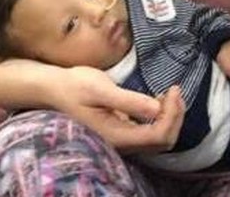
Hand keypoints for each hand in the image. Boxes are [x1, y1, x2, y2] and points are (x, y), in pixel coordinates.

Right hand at [48, 66, 185, 151]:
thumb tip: (156, 108)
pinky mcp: (121, 131)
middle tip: (175, 90)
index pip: (159, 135)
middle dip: (176, 116)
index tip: (173, 89)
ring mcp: (121, 139)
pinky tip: (158, 100)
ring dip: (170, 117)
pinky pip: (149, 132)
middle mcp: (121, 143)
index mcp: (117, 135)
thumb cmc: (75, 86)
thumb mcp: (101, 89)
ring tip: (169, 94)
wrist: (54, 89)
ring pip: (158, 138)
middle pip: (163, 141)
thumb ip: (129, 101)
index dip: (173, 114)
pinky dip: (161, 117)